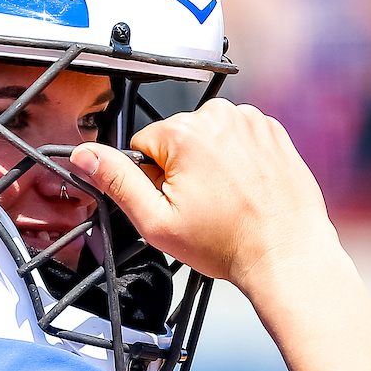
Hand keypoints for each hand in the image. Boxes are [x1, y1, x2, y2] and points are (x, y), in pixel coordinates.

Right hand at [70, 99, 335, 288]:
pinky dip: (239, 161)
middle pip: (176, 140)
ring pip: (208, 139)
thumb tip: (84, 155)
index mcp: (185, 133)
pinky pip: (239, 139)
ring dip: (211, 165)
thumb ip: (116, 182)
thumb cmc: (228, 243)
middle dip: (182, 171)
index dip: (153, 181)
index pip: (143, 146)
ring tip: (228, 202)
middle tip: (204, 208)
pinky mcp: (272, 131)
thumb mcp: (156, 221)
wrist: (286, 253)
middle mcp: (219, 116)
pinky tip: (246, 190)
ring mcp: (251, 121)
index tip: (176, 203)